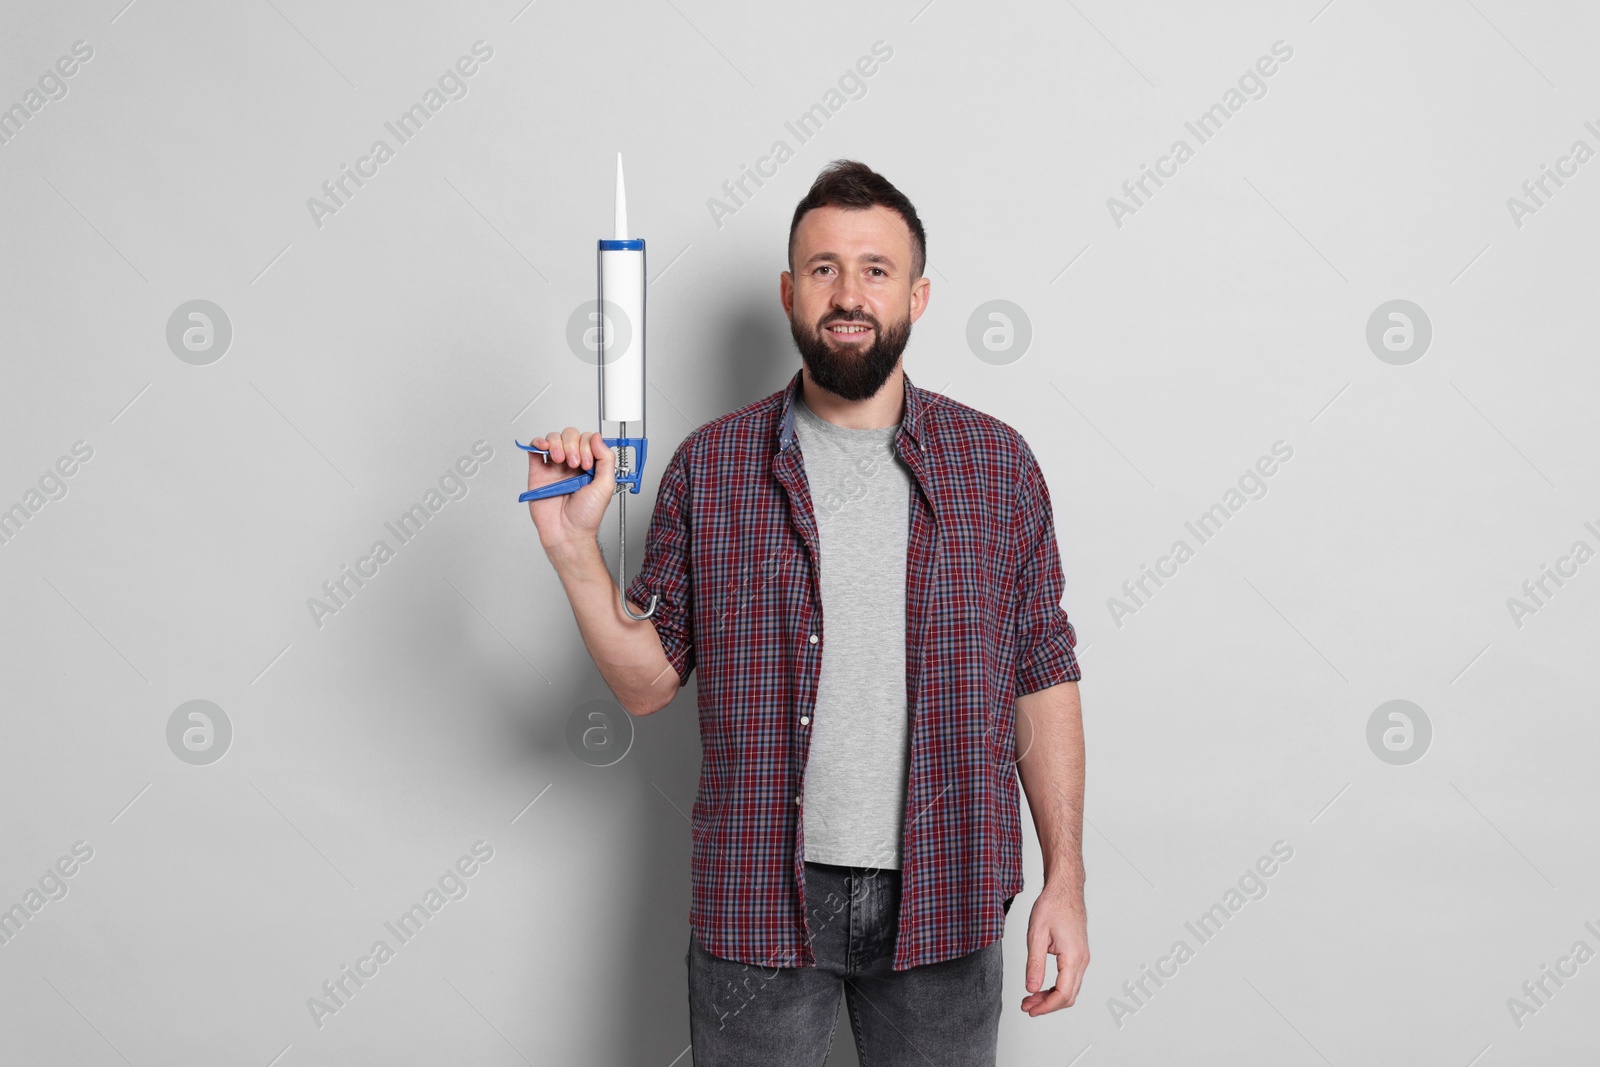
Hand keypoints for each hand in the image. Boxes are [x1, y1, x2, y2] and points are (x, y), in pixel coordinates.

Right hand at [526, 427, 615, 551]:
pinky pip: (535, 449)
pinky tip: (545, 448)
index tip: (587, 464)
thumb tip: (597, 437)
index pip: (587, 440)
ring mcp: (554, 467)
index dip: (587, 446)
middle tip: (575, 464)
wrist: (567, 532)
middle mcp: (572, 464)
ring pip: (553, 439)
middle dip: (573, 445)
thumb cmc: (586, 516)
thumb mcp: (606, 486)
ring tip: (560, 461)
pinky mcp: (538, 472)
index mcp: (589, 465)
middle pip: (570, 435)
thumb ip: (606, 459)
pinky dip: (538, 442)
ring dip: (557, 443)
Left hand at [1020, 883, 1088, 1015]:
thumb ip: (1034, 964)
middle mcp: (1082, 960)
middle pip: (1068, 996)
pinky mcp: (1078, 954)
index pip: (1063, 994)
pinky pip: (1070, 979)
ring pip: (1070, 989)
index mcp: (1073, 957)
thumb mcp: (1036, 934)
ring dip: (1051, 997)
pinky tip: (1041, 987)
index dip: (1046, 1006)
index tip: (1030, 1009)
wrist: (1064, 889)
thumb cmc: (1052, 905)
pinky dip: (1056, 988)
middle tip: (1026, 1006)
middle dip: (1047, 1005)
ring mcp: (1082, 958)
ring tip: (1030, 998)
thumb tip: (1032, 988)